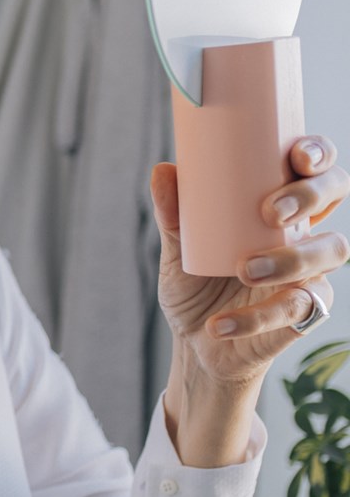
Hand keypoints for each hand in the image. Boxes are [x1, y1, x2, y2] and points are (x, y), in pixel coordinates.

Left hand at [152, 136, 349, 386]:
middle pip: (336, 193)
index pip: (315, 165)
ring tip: (245, 269)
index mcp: (278, 203)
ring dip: (292, 258)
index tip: (297, 157)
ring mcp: (309, 270)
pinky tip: (220, 323)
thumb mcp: (177, 249)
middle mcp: (303, 230)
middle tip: (270, 211)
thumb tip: (163, 171)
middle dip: (311, 195)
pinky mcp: (305, 313)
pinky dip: (255, 318)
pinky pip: (295, 310)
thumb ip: (172, 214)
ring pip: (331, 250)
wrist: (195, 344)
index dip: (318, 152)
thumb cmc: (195, 286)